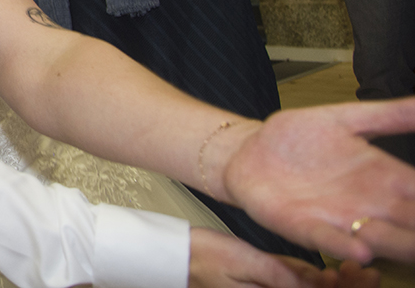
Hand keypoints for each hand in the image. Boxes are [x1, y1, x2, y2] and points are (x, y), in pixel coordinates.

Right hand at [190, 229, 379, 287]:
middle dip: (344, 287)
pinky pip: (300, 285)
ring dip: (335, 283)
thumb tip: (315, 285)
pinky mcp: (270, 282)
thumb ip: (281, 276)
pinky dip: (318, 279)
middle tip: (362, 271)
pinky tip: (330, 270)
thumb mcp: (244, 261)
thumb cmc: (202, 256)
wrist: (176, 254)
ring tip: (352, 269)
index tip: (357, 276)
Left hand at [223, 97, 414, 263]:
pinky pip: (329, 239)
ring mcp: (339, 218)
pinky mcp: (304, 226)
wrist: (248, 151)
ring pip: (380, 238)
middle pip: (412, 222)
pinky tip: (362, 248)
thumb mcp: (347, 119)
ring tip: (401, 235)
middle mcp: (369, 204)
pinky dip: (345, 244)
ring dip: (397, 240)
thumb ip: (390, 116)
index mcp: (384, 177)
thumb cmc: (296, 138)